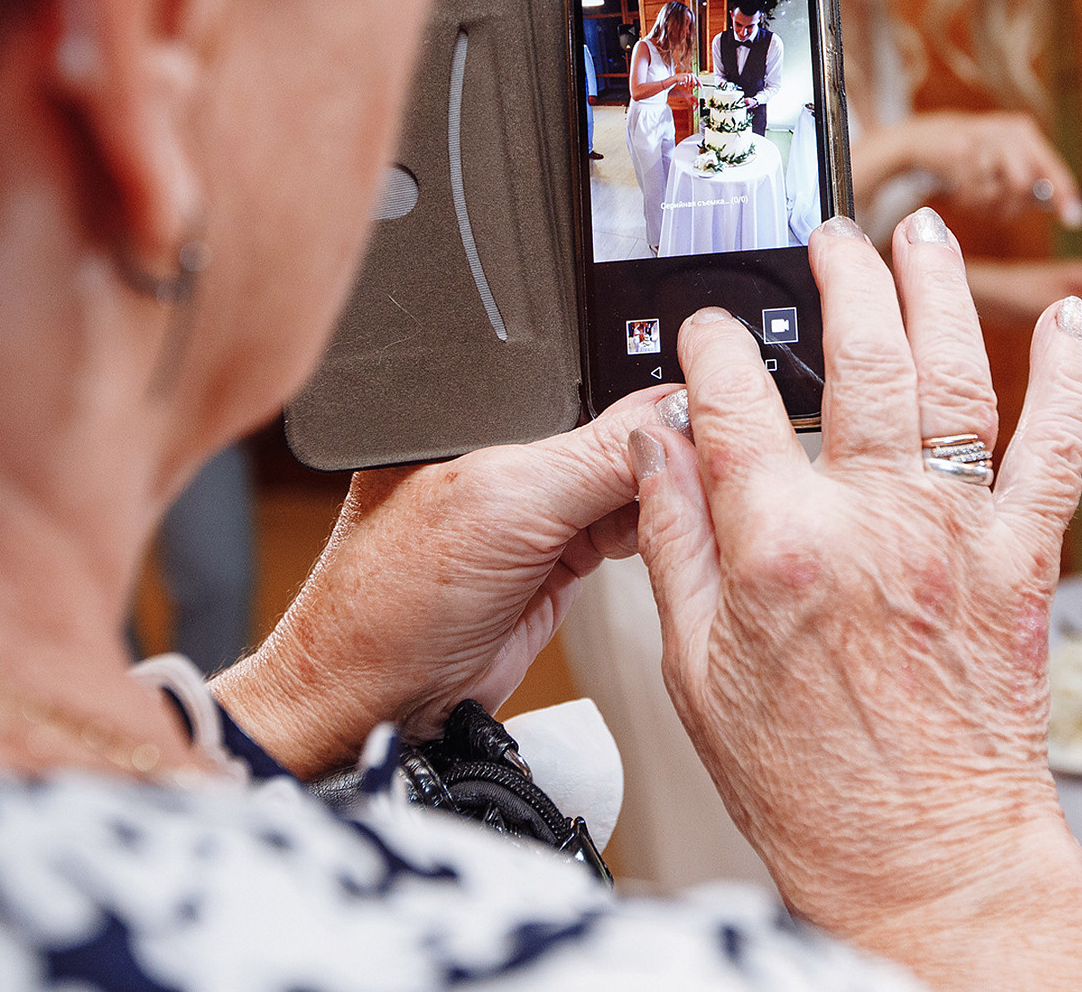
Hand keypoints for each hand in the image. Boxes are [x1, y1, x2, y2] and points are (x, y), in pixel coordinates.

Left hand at [212, 388, 665, 775]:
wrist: (375, 707)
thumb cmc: (388, 603)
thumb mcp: (505, 503)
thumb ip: (595, 455)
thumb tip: (685, 416)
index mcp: (478, 404)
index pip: (589, 374)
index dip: (652, 395)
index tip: (705, 419)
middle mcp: (509, 448)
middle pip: (622, 426)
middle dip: (665, 447)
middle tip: (697, 474)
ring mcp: (537, 506)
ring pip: (636, 479)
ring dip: (666, 494)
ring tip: (677, 510)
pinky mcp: (559, 556)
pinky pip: (630, 528)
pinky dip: (656, 532)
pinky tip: (663, 535)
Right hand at [633, 213, 1081, 987]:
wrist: (924, 860)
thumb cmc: (812, 786)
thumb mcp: (695, 668)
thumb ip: (675, 542)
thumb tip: (658, 449)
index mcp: (782, 550)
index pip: (733, 405)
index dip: (712, 348)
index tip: (707, 331)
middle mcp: (878, 525)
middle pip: (860, 358)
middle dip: (841, 277)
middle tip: (830, 241)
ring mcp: (961, 535)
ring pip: (957, 375)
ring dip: (941, 290)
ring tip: (923, 234)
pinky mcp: (1025, 561)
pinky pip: (1056, 449)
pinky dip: (1068, 378)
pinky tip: (1064, 320)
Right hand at [875, 111, 1081, 225]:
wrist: (925, 137)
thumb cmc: (973, 155)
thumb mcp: (1006, 159)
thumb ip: (1034, 181)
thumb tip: (1068, 210)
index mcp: (1023, 131)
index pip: (1051, 167)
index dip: (1064, 195)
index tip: (1073, 219)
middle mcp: (1005, 131)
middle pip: (1023, 185)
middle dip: (1009, 205)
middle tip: (995, 205)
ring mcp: (981, 139)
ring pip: (996, 193)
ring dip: (985, 204)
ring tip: (974, 193)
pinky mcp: (957, 151)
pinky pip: (971, 193)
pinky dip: (967, 199)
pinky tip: (959, 186)